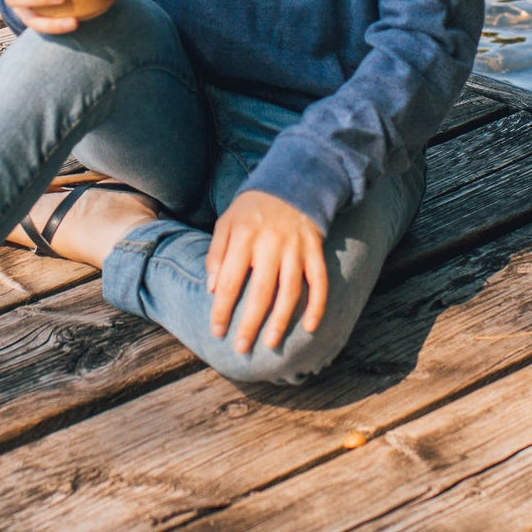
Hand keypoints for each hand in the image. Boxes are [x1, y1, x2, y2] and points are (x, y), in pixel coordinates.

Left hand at [206, 189, 328, 355]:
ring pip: (290, 292)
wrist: (293, 182)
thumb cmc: (252, 209)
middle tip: (241, 348)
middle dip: (249, 324)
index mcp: (244, 236)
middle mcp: (271, 244)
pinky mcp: (316, 250)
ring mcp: (297, 248)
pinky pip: (320, 282)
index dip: (222, 310)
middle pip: (260, 292)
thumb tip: (212, 289)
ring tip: (270, 344)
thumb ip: (216, 254)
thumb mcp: (226, 222)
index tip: (217, 331)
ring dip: (280, 321)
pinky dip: (317, 306)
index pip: (229, 281)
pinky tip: (310, 327)